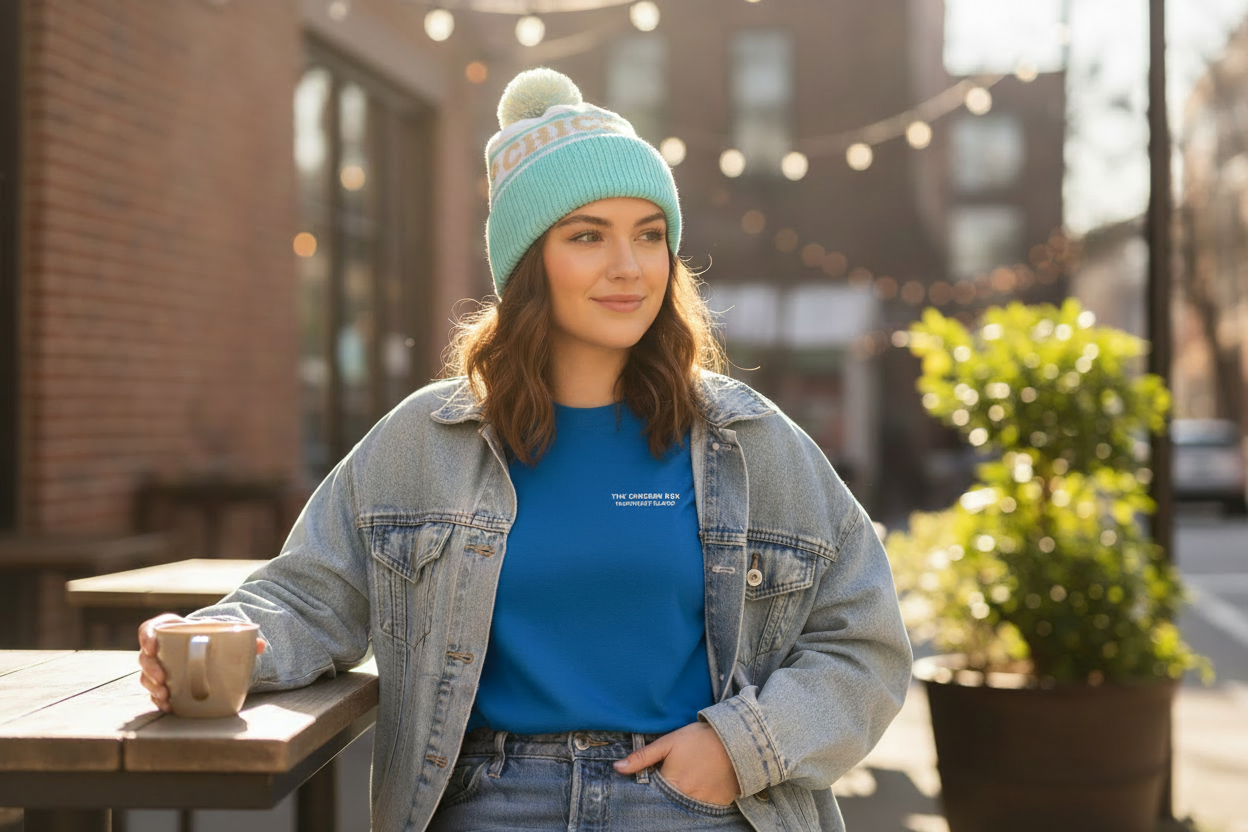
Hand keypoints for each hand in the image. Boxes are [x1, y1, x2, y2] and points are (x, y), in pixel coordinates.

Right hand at [137, 613, 265, 712]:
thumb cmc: (214, 637)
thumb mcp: (224, 633)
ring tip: (165, 695)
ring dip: (152, 686)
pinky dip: (159, 700)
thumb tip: (260, 645)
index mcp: (172, 629)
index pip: (150, 628)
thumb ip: (241, 637)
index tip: (152, 645)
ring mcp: (159, 667)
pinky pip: (154, 692)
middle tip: (162, 677)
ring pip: (146, 676)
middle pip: (145, 656)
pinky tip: (168, 706)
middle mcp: (160, 648)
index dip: (147, 636)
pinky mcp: (162, 683)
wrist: (212, 649)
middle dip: (150, 668)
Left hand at [613, 722, 740, 805]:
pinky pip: (704, 808)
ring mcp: (703, 803)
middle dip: (668, 794)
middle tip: (676, 778)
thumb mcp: (668, 742)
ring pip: (686, 806)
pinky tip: (702, 785)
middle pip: (669, 802)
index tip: (657, 778)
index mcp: (671, 783)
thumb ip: (642, 757)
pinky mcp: (719, 804)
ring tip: (689, 780)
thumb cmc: (699, 739)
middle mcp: (686, 798)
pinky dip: (700, 800)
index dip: (653, 787)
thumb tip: (617, 768)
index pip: (653, 795)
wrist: (736, 739)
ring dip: (683, 797)